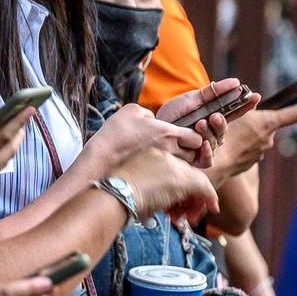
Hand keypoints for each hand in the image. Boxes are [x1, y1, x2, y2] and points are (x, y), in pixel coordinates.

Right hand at [83, 104, 204, 176]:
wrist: (100, 161)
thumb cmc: (114, 134)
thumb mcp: (131, 111)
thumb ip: (148, 114)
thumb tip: (153, 120)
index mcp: (168, 133)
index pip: (197, 139)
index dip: (193, 138)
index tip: (183, 139)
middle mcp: (171, 152)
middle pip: (194, 158)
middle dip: (189, 156)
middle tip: (177, 153)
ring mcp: (165, 169)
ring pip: (185, 173)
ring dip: (180, 170)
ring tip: (166, 167)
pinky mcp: (157, 183)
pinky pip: (173, 184)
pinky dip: (170, 182)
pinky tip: (156, 178)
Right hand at [116, 149, 218, 220]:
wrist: (114, 195)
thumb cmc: (116, 195)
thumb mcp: (131, 186)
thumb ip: (148, 188)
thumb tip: (159, 206)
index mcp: (148, 154)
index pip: (172, 170)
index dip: (175, 190)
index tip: (171, 205)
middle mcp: (163, 155)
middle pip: (186, 176)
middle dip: (188, 197)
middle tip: (184, 215)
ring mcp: (173, 166)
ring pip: (196, 182)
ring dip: (196, 202)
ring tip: (189, 218)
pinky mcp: (183, 178)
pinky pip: (205, 187)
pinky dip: (210, 199)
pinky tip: (210, 208)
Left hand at [157, 79, 258, 165]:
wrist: (153, 129)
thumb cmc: (173, 114)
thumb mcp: (192, 99)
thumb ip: (214, 92)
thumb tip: (237, 82)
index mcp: (213, 117)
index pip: (234, 113)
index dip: (246, 106)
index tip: (255, 96)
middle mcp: (211, 133)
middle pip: (225, 129)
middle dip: (222, 122)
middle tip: (215, 116)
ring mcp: (204, 147)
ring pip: (216, 142)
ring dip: (210, 132)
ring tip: (200, 123)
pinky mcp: (195, 160)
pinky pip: (208, 160)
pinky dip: (207, 152)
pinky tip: (202, 144)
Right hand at [215, 102, 296, 182]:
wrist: (214, 164)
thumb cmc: (222, 134)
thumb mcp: (232, 111)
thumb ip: (247, 104)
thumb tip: (256, 97)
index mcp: (267, 122)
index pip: (294, 113)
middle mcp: (268, 139)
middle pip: (268, 126)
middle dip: (259, 121)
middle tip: (241, 117)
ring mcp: (260, 153)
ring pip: (257, 138)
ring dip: (248, 134)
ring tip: (229, 132)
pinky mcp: (250, 163)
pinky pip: (249, 150)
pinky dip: (241, 146)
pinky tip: (227, 144)